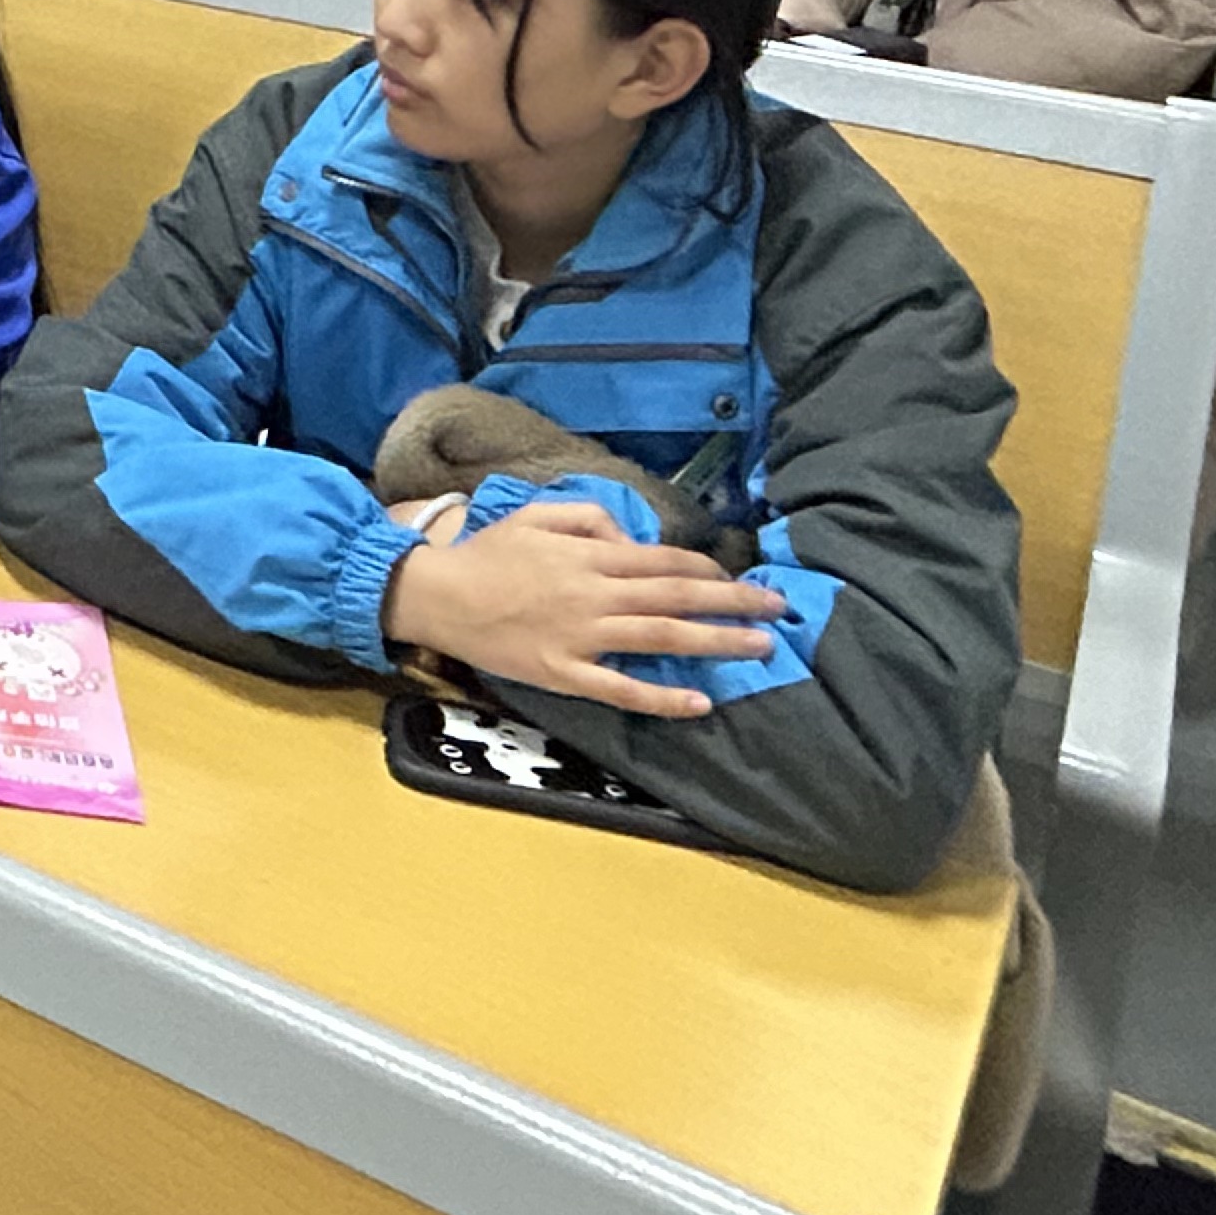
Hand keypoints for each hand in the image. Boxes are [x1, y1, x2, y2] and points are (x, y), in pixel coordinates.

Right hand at [378, 499, 787, 720]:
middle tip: (777, 610)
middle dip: (733, 602)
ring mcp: (581, 637)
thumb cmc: (487, 554)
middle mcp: (594, 593)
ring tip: (758, 647)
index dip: (707, 569)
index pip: (663, 561)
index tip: (738, 578)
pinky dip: (662, 695)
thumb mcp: (536, 513)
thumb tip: (633, 540)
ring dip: (715, 642)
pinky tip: (698, 701)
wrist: (437, 595)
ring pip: (660, 637)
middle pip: (676, 597)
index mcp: (589, 555)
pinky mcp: (564, 673)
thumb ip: (589, 517)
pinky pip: (620, 687)